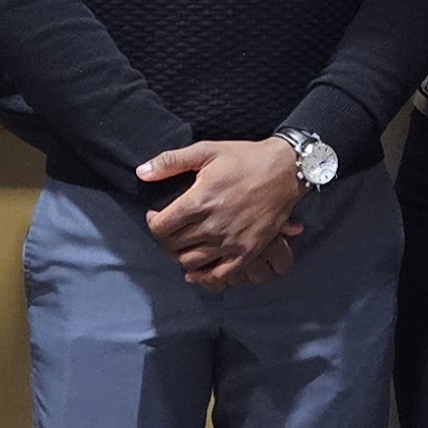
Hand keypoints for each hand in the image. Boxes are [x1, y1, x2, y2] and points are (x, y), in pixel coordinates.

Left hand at [138, 137, 306, 286]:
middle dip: (165, 239)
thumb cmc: (245, 158)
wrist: (286, 170)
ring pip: (191, 263)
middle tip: (170, 229)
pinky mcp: (248, 252)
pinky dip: (204, 276)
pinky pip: (219, 275)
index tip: (156, 215)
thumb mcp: (206, 151)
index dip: (153, 222)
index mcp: (199, 201)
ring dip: (181, 256)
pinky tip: (198, 270)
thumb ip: (170, 162)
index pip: (161, 227)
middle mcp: (213, 225)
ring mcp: (231, 242)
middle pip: (173, 246)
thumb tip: (141, 173)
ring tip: (184, 244)